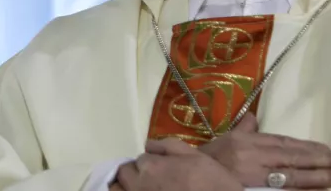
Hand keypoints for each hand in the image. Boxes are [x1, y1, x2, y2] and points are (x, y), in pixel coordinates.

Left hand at [111, 137, 242, 190]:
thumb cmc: (213, 183)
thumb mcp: (195, 156)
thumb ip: (168, 147)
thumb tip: (148, 145)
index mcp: (151, 167)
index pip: (140, 160)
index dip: (150, 163)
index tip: (160, 169)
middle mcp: (139, 186)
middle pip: (124, 174)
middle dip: (134, 174)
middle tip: (150, 179)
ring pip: (117, 190)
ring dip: (124, 187)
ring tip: (139, 187)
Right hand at [198, 114, 330, 188]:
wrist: (191, 179)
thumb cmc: (210, 160)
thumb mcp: (226, 139)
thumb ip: (243, 128)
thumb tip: (252, 115)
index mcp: (247, 141)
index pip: (284, 142)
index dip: (308, 146)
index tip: (328, 149)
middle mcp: (253, 156)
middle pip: (293, 159)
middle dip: (320, 160)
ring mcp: (255, 177)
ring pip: (293, 177)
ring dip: (319, 177)